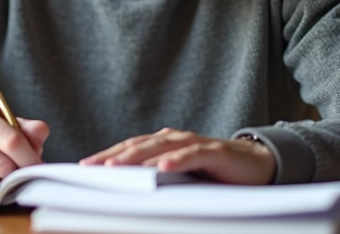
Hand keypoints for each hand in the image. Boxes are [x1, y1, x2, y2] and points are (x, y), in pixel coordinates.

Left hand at [79, 127, 275, 184]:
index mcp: (162, 144)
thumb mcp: (181, 181)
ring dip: (136, 157)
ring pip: (159, 147)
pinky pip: (192, 155)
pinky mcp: (214, 151)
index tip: (82, 168)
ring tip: (115, 168)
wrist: (257, 165)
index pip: (128, 149)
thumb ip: (158, 184)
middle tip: (90, 168)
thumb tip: (127, 201)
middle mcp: (174, 139)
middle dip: (112, 157)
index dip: (105, 156)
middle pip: (137, 146)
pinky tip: (162, 168)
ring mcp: (194, 143)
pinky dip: (176, 161)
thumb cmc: (214, 175)